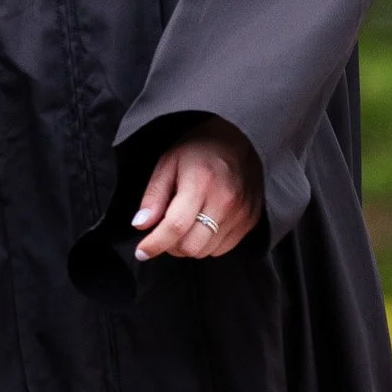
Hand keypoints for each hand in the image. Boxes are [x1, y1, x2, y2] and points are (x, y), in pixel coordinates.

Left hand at [133, 118, 262, 260]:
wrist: (239, 140)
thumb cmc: (198, 149)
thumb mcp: (167, 163)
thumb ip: (154, 196)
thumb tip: (141, 225)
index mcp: (200, 183)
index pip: (175, 225)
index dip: (155, 244)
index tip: (141, 252)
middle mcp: (224, 202)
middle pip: (192, 246)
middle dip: (170, 246)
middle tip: (162, 233)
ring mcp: (241, 214)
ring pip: (207, 251)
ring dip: (188, 246)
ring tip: (182, 227)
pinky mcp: (250, 221)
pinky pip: (223, 248)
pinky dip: (207, 245)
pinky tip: (200, 227)